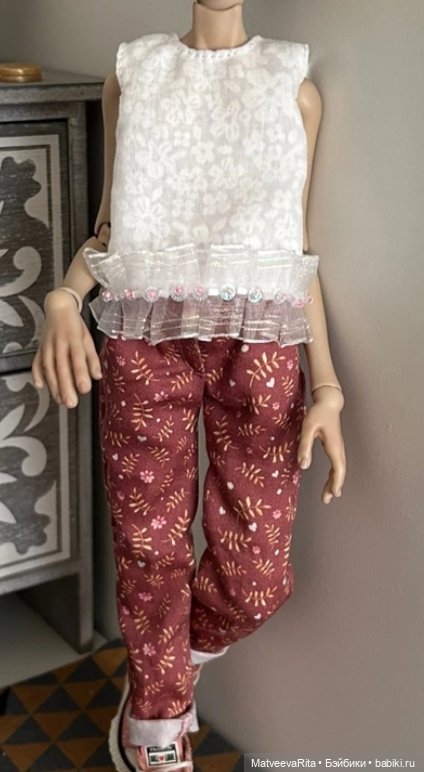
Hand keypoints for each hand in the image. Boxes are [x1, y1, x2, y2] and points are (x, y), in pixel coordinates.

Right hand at [31, 290, 102, 407]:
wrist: (58, 307)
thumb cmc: (76, 325)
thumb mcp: (88, 338)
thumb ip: (92, 358)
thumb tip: (97, 376)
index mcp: (74, 339)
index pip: (77, 359)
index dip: (80, 374)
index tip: (84, 389)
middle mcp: (59, 343)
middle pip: (61, 367)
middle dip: (66, 386)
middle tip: (71, 403)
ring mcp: (47, 346)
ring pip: (49, 367)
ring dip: (54, 385)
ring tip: (60, 400)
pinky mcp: (40, 348)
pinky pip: (37, 362)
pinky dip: (37, 374)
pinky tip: (40, 386)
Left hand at [297, 386, 345, 504]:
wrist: (328, 403)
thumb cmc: (318, 414)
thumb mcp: (308, 429)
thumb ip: (305, 446)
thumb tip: (304, 465)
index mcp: (334, 446)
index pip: (338, 468)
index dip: (336, 482)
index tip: (334, 494)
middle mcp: (339, 448)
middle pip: (340, 471)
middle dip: (334, 485)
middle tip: (327, 499)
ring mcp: (338, 448)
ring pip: (339, 468)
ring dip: (335, 481)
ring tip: (329, 494)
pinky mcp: (335, 446)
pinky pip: (337, 464)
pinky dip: (334, 474)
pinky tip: (330, 480)